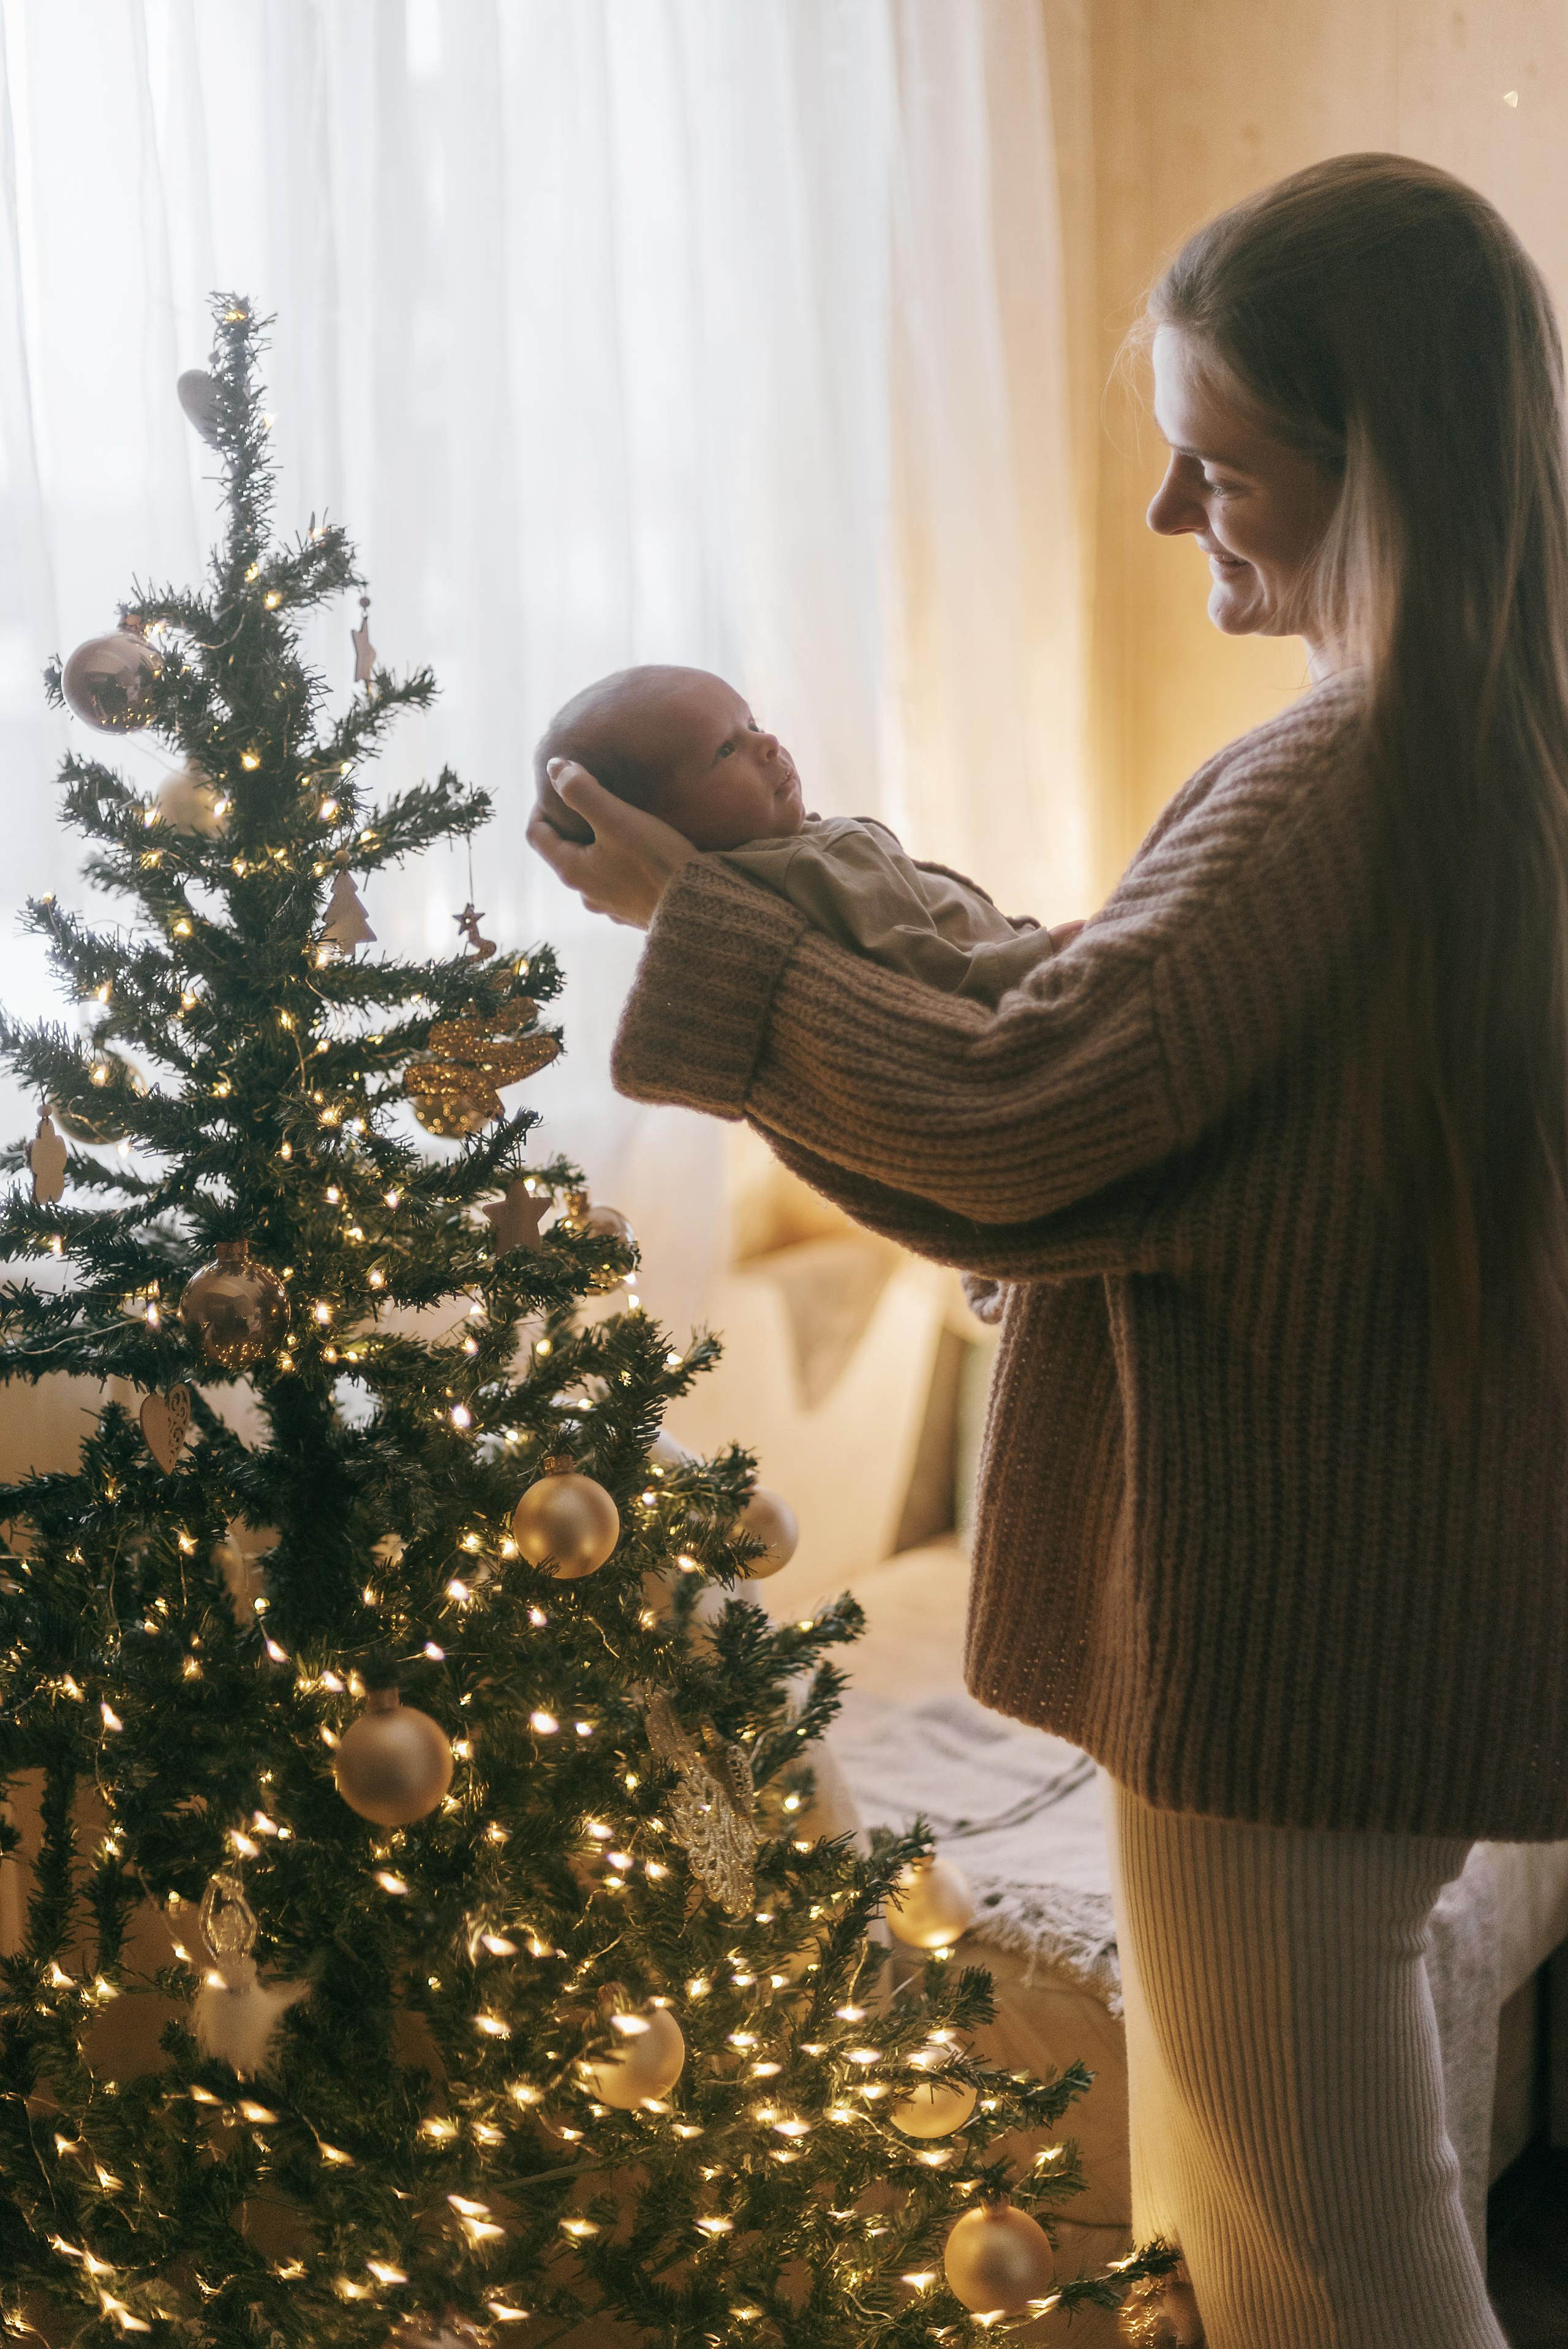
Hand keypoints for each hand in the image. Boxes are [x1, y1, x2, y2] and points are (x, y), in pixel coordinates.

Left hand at [525, 762, 696, 929]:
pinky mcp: (634, 911)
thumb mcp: (616, 819)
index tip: (559, 786)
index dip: (541, 807)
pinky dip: (619, 864)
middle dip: (572, 824)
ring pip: (593, 868)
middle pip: (564, 851)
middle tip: (591, 799)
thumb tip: (554, 767)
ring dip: (598, 845)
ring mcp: (609, 905)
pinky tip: (639, 854)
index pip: (536, 834)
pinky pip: (618, 883)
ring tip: (618, 824)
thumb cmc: (656, 862)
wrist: (699, 909)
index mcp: (572, 870)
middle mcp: (585, 893)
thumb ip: (581, 790)